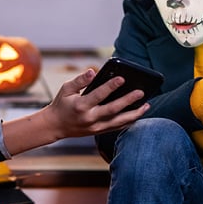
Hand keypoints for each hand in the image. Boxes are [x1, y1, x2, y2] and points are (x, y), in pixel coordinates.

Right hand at [1, 68, 149, 155]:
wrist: (56, 126)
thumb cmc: (62, 104)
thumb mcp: (66, 89)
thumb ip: (80, 80)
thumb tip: (92, 72)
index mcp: (81, 106)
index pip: (99, 95)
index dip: (111, 86)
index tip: (122, 78)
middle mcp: (90, 118)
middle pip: (113, 110)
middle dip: (128, 101)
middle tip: (141, 92)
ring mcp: (96, 127)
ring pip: (119, 122)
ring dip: (134, 114)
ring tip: (147, 105)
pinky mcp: (99, 132)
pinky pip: (117, 128)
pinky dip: (129, 121)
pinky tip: (138, 114)